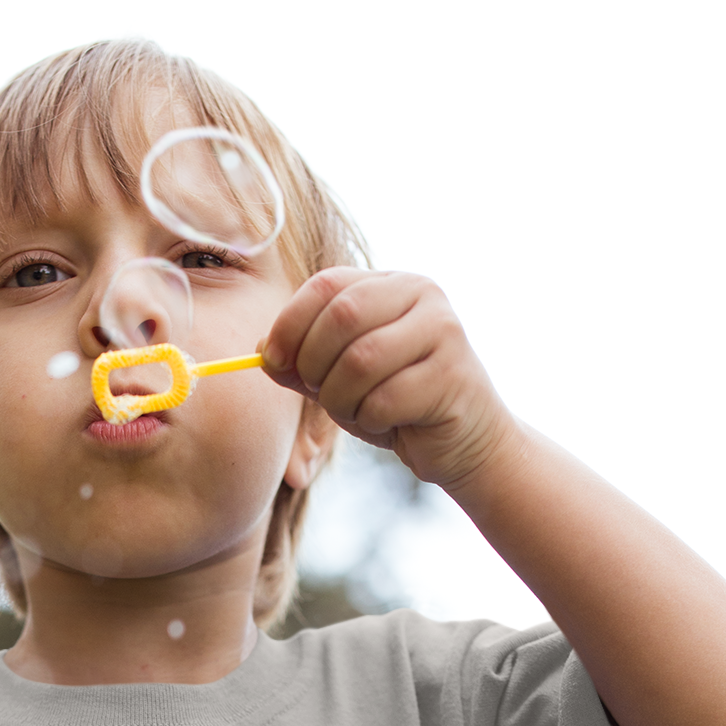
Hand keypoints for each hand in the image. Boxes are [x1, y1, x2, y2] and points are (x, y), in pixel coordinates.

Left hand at [261, 269, 516, 491]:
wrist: (464, 442)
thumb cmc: (398, 405)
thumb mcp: (341, 380)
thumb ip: (303, 362)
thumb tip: (261, 350)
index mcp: (391, 283)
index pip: (327, 284)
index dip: (290, 323)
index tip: (273, 360)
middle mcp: (422, 294)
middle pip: (342, 316)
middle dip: (315, 364)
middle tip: (319, 392)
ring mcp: (442, 331)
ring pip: (361, 360)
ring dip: (341, 399)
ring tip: (355, 412)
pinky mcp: (452, 375)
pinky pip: (385, 399)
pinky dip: (370, 420)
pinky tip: (387, 424)